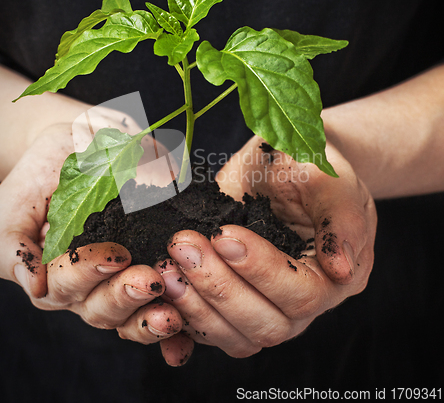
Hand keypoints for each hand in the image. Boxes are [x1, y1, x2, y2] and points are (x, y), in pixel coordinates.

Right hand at [0, 118, 187, 352]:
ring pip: (132, 313)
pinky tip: (186, 324)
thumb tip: (32, 285)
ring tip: (173, 305)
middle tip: (150, 280)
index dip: (89, 274)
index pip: (67, 285)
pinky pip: (161, 302)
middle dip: (126, 297)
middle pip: (103, 308)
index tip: (114, 255)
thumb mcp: (14, 203)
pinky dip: (174, 320)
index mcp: (55, 274)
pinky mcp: (150, 265)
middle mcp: (89, 285)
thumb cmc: (40, 179)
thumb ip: (12, 244)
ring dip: (152, 314)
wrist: (75, 150)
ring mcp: (121, 280)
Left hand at [154, 136, 375, 357]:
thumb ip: (341, 218)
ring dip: (197, 305)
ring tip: (167, 267)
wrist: (283, 168)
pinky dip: (185, 320)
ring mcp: (266, 307)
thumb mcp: (328, 180)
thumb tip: (341, 269)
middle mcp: (301, 303)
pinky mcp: (235, 305)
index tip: (224, 234)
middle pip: (265, 324)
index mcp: (334, 278)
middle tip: (184, 245)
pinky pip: (211, 332)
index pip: (300, 293)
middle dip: (219, 287)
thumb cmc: (307, 169)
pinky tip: (163, 296)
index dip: (260, 270)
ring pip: (236, 336)